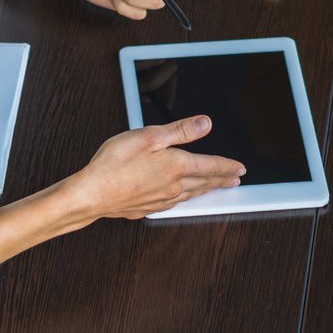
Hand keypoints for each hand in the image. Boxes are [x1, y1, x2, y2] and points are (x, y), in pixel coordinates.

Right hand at [64, 115, 245, 219]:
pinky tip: (182, 199)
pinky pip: (174, 203)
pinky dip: (185, 199)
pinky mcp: (147, 207)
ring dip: (207, 190)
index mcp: (176, 166)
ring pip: (191, 195)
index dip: (227, 166)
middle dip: (222, 180)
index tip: (240, 168)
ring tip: (216, 188)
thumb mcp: (149, 136)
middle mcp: (173, 186)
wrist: (92, 194)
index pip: (210, 166)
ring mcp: (160, 199)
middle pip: (204, 183)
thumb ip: (180, 131)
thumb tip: (206, 124)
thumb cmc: (115, 163)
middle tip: (236, 180)